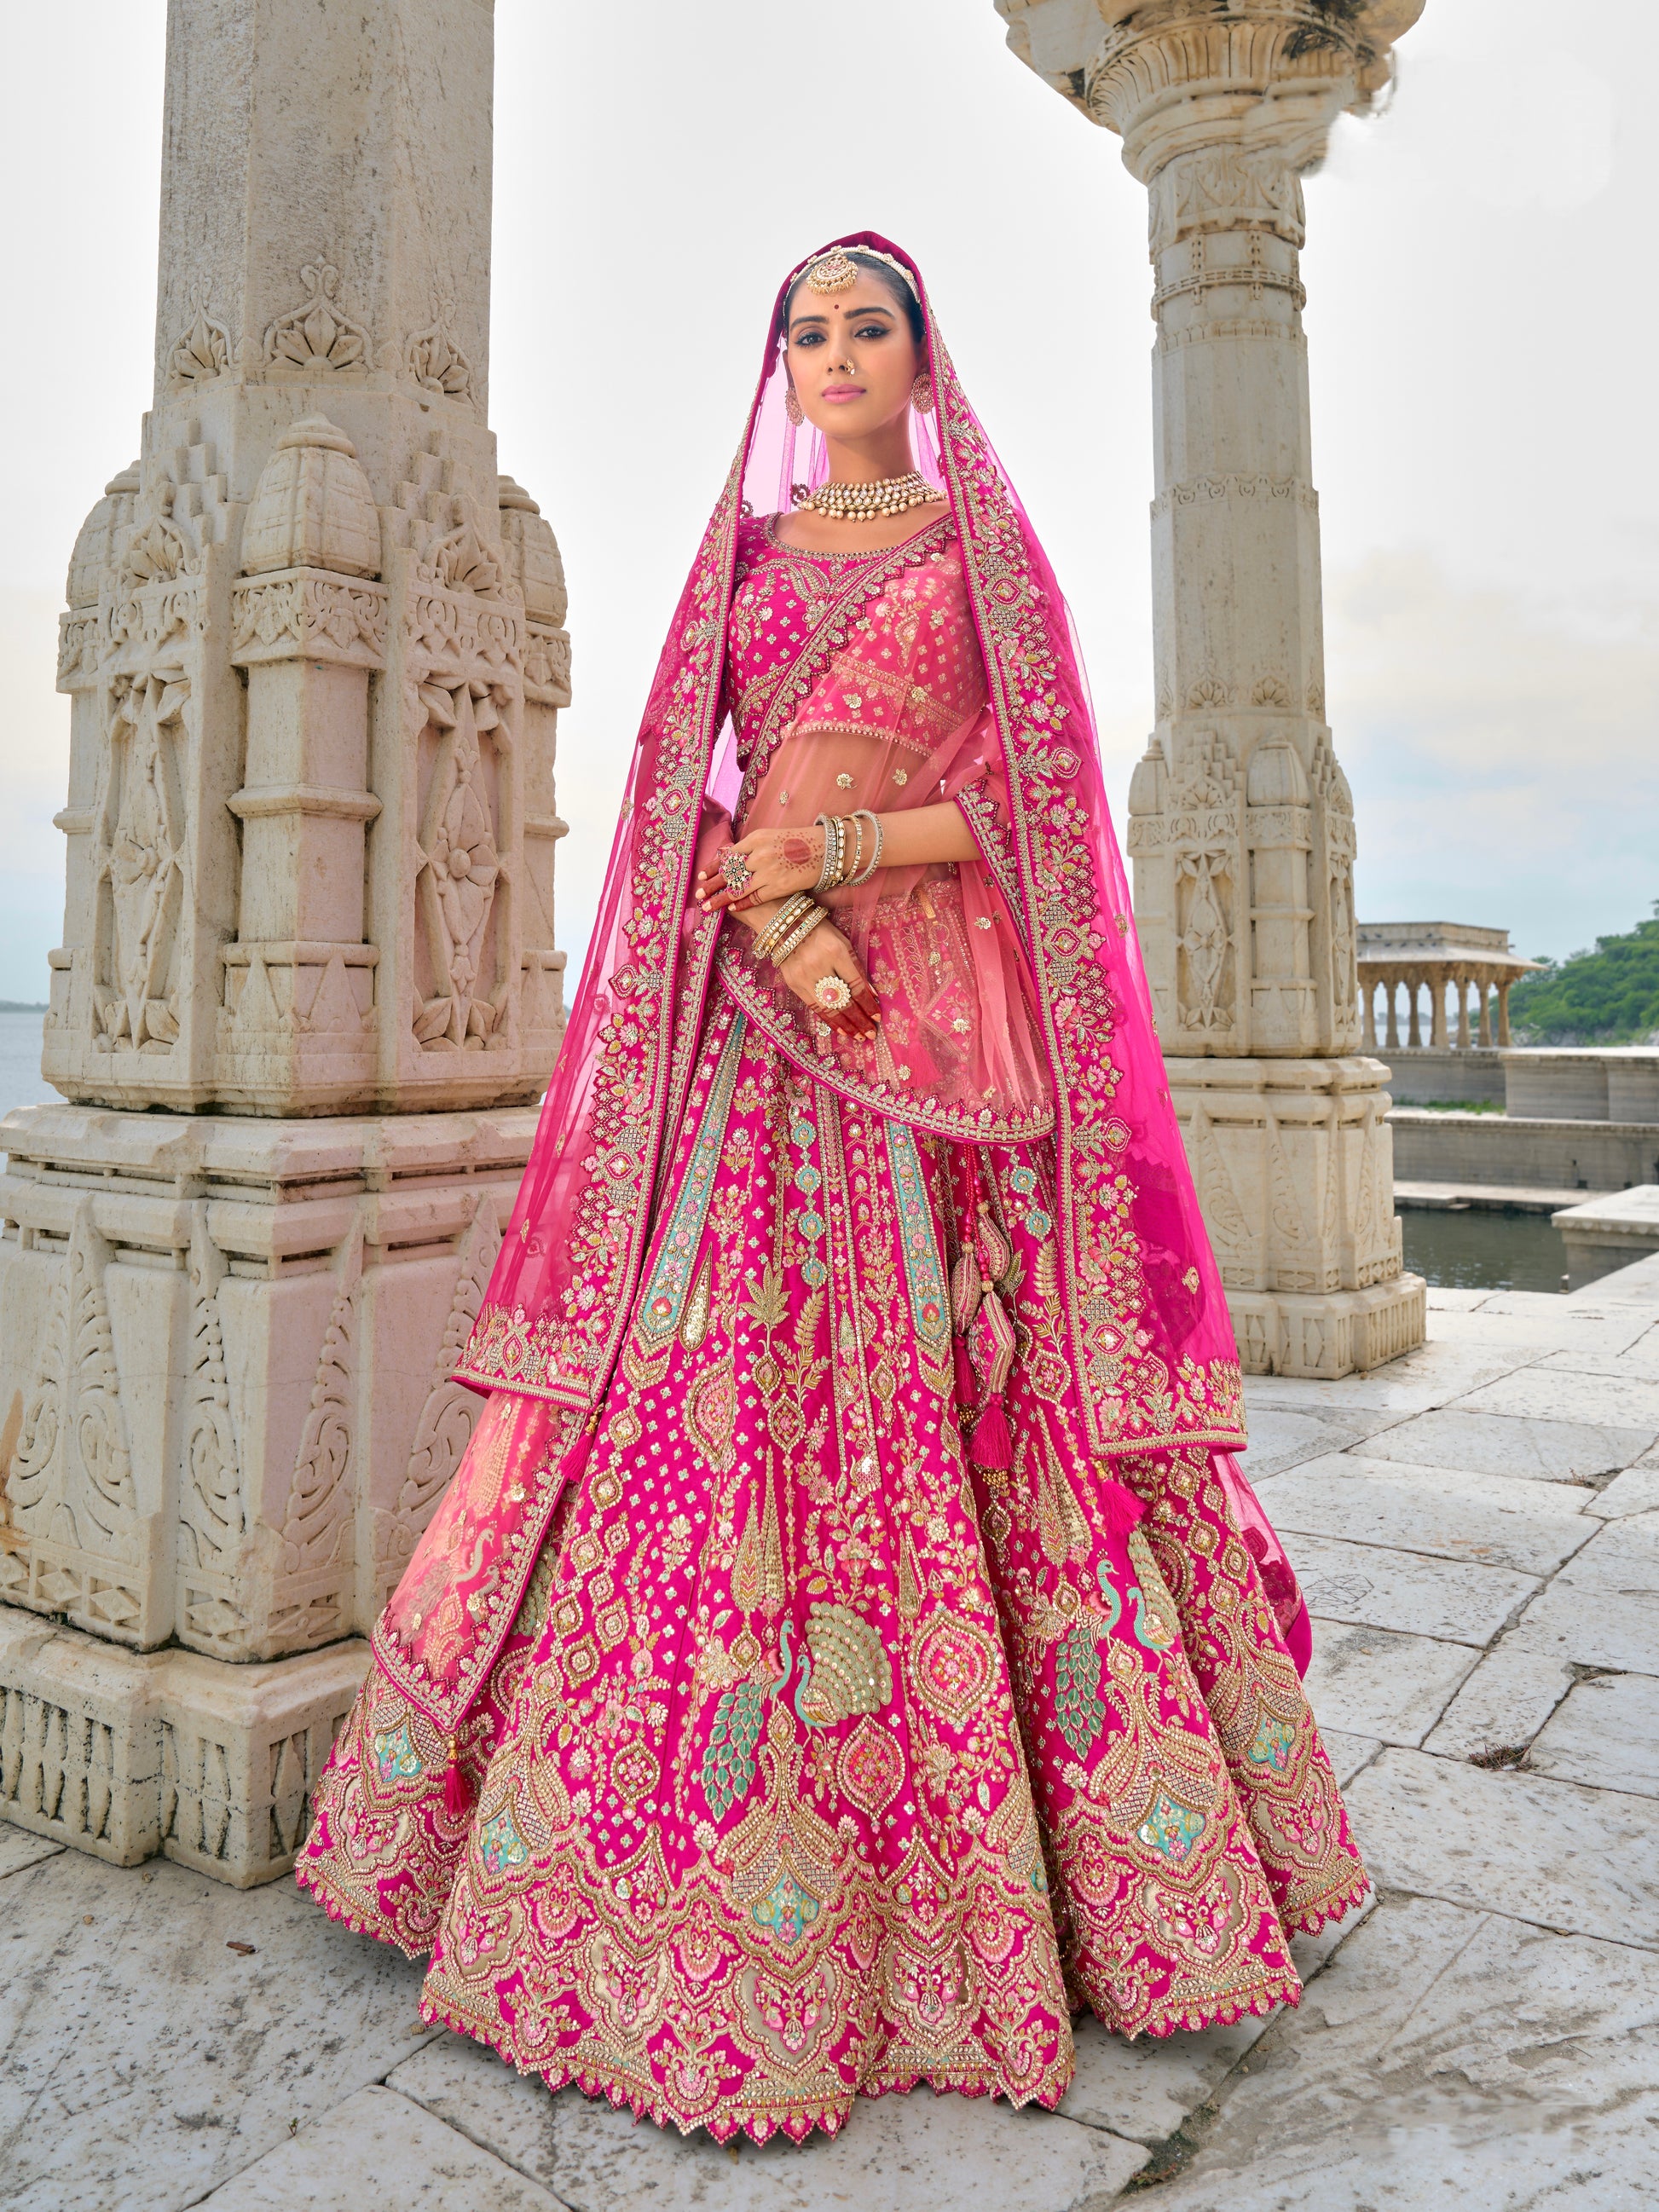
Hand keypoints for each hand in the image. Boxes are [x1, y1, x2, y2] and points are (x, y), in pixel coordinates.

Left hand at [696, 824, 823, 914]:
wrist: (827, 850)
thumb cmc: (799, 842)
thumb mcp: (771, 836)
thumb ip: (750, 847)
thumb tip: (727, 855)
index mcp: (757, 839)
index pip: (728, 856)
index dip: (713, 867)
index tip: (701, 875)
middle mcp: (760, 854)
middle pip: (729, 873)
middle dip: (712, 885)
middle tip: (699, 893)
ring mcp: (768, 872)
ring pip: (738, 888)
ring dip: (720, 899)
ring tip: (708, 906)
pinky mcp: (779, 887)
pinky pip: (755, 898)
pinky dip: (742, 903)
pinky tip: (732, 907)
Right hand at [775, 921, 879, 1040]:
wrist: (785, 925)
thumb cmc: (820, 931)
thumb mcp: (842, 941)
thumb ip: (855, 966)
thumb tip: (869, 994)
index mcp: (836, 951)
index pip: (856, 985)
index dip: (867, 1003)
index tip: (877, 1016)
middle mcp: (820, 965)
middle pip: (843, 1000)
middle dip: (859, 1019)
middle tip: (871, 1034)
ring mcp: (804, 976)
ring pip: (829, 1007)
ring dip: (846, 1024)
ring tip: (858, 1036)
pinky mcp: (793, 983)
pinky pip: (814, 1006)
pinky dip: (829, 1019)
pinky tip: (840, 1028)